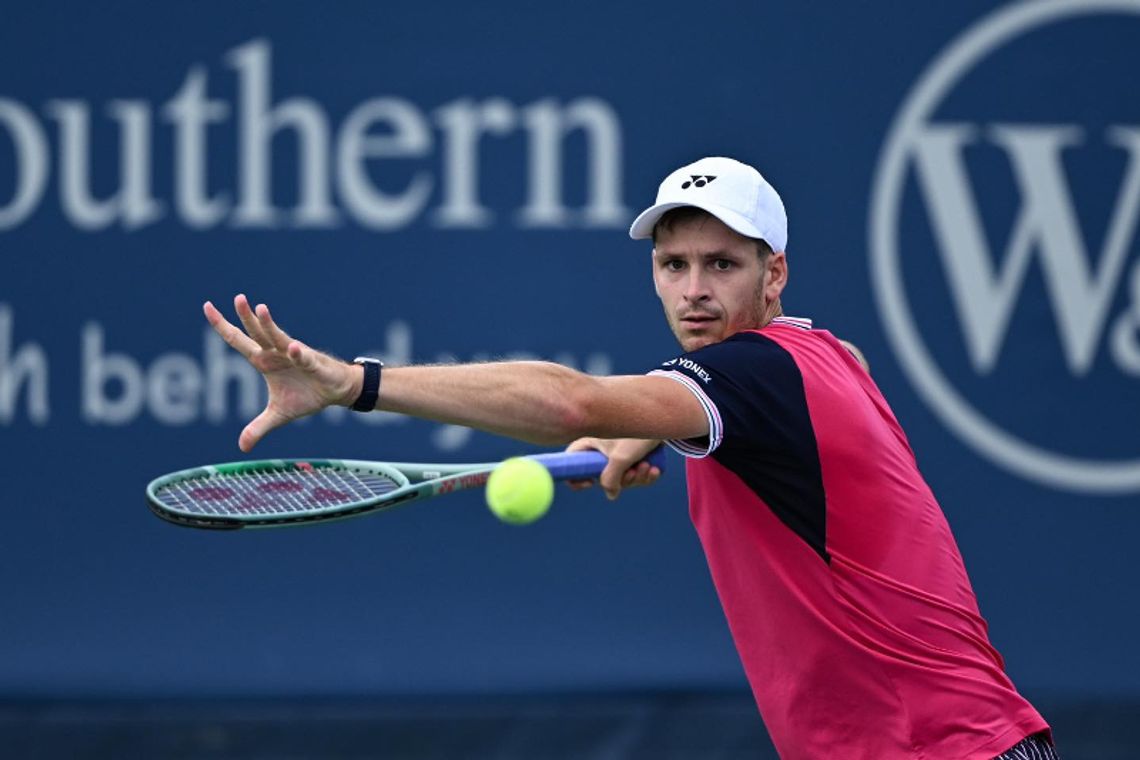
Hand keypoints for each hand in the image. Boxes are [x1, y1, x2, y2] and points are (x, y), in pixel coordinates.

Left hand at [204, 294, 359, 451]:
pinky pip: (302, 357)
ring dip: (268, 324)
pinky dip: (297, 353)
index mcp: (263, 361)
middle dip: (244, 316)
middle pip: (256, 332)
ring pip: (277, 337)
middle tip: (237, 298)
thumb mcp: (278, 415)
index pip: (238, 340)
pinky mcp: (311, 362)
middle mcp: (275, 353)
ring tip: (259, 308)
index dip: (222, 325)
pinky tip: (292, 348)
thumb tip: (242, 446)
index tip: (206, 306)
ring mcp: (293, 355)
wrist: (335, 392)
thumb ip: (258, 427)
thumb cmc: (306, 395)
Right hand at [565, 437, 662, 500]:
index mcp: (590, 442)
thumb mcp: (621, 458)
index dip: (576, 477)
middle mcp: (601, 447)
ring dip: (637, 478)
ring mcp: (617, 451)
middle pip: (603, 476)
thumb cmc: (638, 432)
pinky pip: (635, 473)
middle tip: (633, 472)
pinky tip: (654, 469)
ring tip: (647, 466)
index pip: (571, 462)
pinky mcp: (633, 453)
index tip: (591, 482)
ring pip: (622, 476)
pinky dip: (645, 475)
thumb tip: (611, 494)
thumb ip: (610, 479)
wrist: (664, 418)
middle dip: (622, 480)